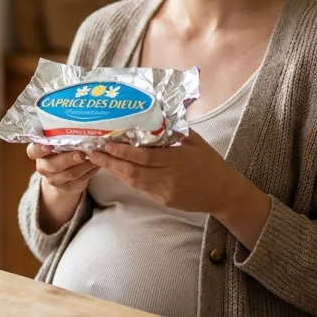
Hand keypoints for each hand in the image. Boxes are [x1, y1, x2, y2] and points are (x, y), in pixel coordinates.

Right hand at [27, 143, 99, 195]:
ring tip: (96, 156)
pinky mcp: (67, 188)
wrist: (61, 175)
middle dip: (68, 159)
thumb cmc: (59, 151)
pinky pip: (80, 180)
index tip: (47, 145)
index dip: (40, 149)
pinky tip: (97, 164)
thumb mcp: (56, 143)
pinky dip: (90, 171)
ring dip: (85, 165)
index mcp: (37, 153)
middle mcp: (43, 167)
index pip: (33, 151)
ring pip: (71, 174)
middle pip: (54, 165)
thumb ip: (61, 137)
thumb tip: (80, 127)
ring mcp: (54, 180)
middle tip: (80, 154)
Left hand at [88, 131, 236, 212]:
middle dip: (111, 162)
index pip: (145, 157)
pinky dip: (128, 179)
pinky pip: (142, 189)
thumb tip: (155, 115)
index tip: (108, 144)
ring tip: (100, 161)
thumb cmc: (211, 163)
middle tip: (93, 153)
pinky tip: (117, 170)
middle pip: (134, 172)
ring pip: (134, 182)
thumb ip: (175, 131)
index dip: (124, 152)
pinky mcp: (165, 201)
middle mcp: (170, 178)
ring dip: (115, 171)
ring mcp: (166, 192)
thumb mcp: (196, 142)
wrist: (224, 193)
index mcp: (178, 160)